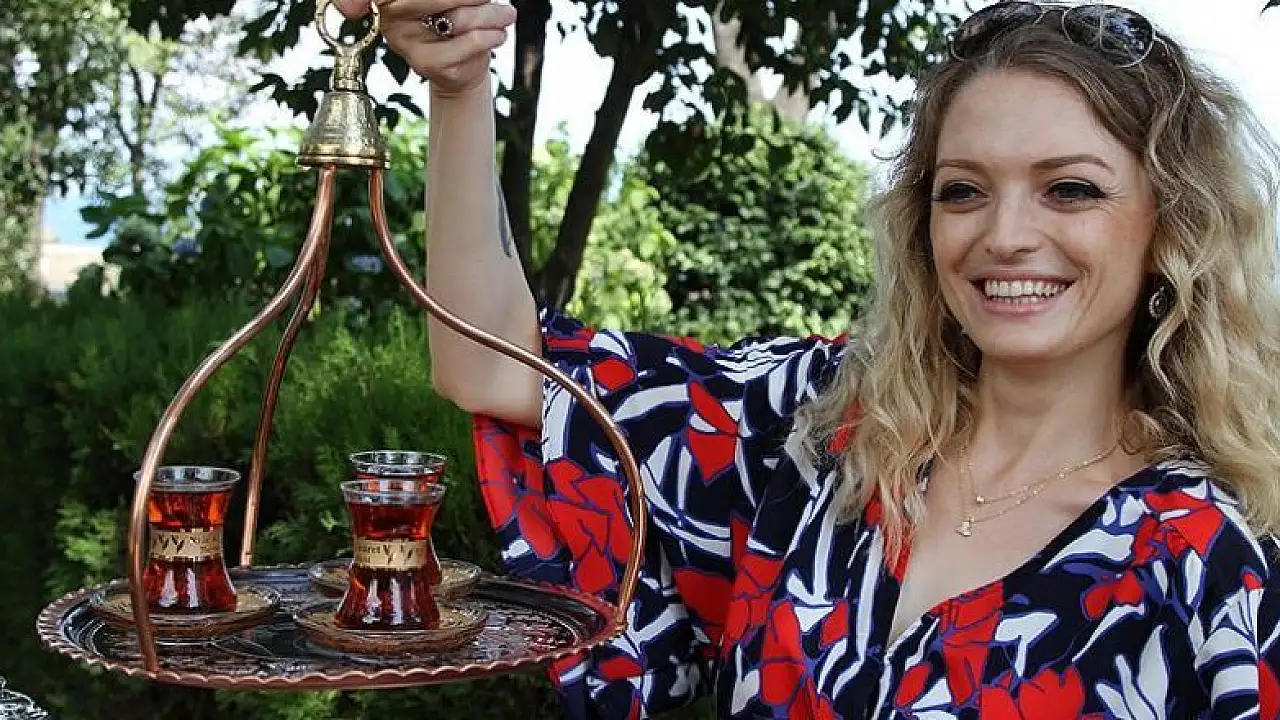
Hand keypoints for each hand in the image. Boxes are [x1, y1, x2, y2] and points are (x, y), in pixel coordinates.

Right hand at [334, 0, 514, 97]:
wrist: (464, 67)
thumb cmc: (456, 18)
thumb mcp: (448, 2)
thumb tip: (455, 0)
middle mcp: (390, 11)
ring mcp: (403, 39)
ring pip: (459, 16)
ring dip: (492, 14)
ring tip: (504, 15)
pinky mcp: (423, 63)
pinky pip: (469, 41)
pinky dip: (492, 35)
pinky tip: (497, 34)